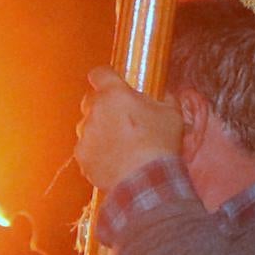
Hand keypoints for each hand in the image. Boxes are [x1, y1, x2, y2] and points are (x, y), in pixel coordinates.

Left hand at [76, 68, 184, 188]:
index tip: (108, 81)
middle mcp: (95, 110)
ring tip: (119, 145)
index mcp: (115, 94)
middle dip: (102, 106)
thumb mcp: (172, 115)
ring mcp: (86, 134)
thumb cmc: (159, 144)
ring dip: (99, 130)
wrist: (146, 180)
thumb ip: (165, 100)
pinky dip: (96, 152)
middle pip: (90, 100)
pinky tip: (113, 160)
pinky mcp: (82, 155)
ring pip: (87, 125)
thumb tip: (167, 95)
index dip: (104, 77)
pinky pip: (86, 149)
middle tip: (121, 118)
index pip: (100, 74)